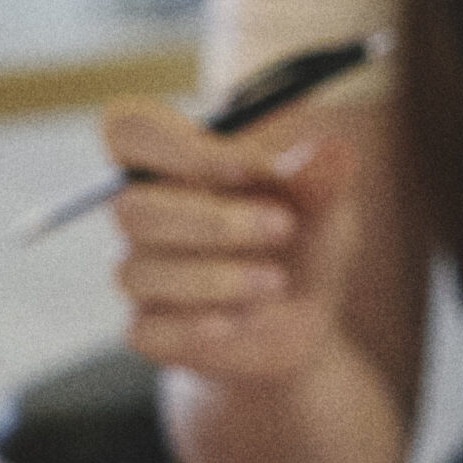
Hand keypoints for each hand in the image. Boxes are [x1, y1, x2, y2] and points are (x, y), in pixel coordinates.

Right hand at [103, 98, 367, 386]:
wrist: (303, 321)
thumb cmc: (299, 239)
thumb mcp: (321, 204)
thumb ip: (320, 176)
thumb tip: (332, 150)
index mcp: (170, 161)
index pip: (130, 131)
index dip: (177, 147)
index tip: (249, 168)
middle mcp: (142, 213)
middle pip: (132, 208)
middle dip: (211, 221)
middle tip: (283, 227)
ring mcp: (140, 274)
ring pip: (139, 271)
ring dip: (214, 277)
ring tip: (278, 282)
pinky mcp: (147, 330)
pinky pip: (149, 329)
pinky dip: (196, 326)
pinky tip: (243, 320)